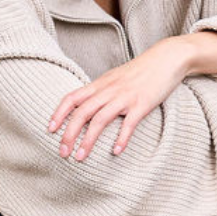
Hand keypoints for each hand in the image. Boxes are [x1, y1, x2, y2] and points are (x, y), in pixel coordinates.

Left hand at [48, 32, 216, 159]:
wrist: (166, 59)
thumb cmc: (142, 70)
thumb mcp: (116, 77)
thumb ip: (103, 90)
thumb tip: (91, 103)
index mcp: (100, 84)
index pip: (72, 98)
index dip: (59, 114)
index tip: (50, 130)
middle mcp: (108, 91)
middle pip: (81, 113)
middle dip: (69, 134)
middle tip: (62, 152)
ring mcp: (125, 97)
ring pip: (100, 120)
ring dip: (88, 140)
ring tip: (81, 156)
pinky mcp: (143, 104)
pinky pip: (129, 124)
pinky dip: (121, 138)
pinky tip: (116, 151)